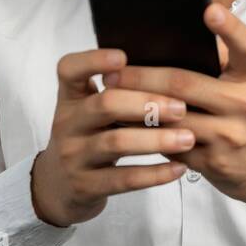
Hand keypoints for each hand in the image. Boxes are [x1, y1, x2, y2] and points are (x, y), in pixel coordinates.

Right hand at [31, 48, 193, 226]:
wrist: (58, 187)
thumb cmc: (88, 139)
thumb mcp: (90, 112)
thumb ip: (117, 92)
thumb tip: (170, 74)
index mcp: (70, 99)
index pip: (69, 70)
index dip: (93, 61)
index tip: (123, 57)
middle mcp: (67, 124)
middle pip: (105, 104)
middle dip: (147, 104)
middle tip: (181, 108)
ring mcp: (73, 156)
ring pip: (116, 142)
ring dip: (157, 140)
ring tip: (188, 139)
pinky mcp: (84, 186)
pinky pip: (123, 179)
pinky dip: (154, 173)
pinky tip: (179, 168)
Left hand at [102, 4, 245, 223]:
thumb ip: (224, 63)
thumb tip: (176, 37)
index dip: (229, 27)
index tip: (210, 9)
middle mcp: (244, 104)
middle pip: (184, 83)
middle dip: (142, 76)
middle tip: (112, 71)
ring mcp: (229, 135)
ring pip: (170, 117)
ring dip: (135, 107)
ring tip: (109, 96)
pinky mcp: (213, 162)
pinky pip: (170, 145)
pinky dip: (145, 134)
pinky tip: (124, 125)